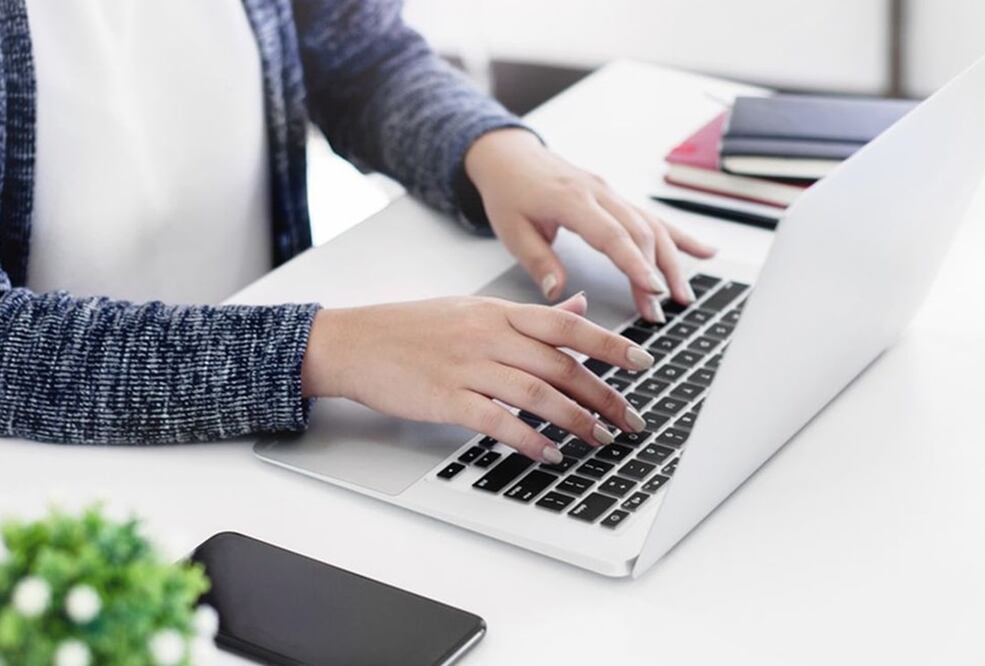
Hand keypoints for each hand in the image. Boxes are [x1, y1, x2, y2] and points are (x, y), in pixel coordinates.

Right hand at [301, 293, 651, 462]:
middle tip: (631, 418)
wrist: (354, 342)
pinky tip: (550, 453)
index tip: (642, 363)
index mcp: (497, 312)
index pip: (566, 326)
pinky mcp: (446, 398)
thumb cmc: (409, 328)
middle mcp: (488, 336)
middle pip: (561, 365)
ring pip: (537, 393)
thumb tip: (576, 310)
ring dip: (576, 420)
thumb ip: (526, 315)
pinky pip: (498, 421)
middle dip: (604, 395)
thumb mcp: (471, 310)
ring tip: (600, 440)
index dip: (610, 345)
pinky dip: (530, 439)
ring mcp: (467, 367)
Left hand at [465, 128, 716, 321]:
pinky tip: (705, 252)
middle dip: (654, 273)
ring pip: (652, 225)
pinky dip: (679, 236)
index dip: (634, 263)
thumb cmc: (508, 193)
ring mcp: (611, 194)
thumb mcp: (512, 231)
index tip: (652, 290)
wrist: (511, 157)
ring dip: (672, 261)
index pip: (611, 234)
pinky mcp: (616, 198)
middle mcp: (598, 193)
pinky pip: (652, 217)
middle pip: (639, 233)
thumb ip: (538, 261)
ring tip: (684, 296)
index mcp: (571, 199)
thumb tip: (558, 293)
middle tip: (660, 311)